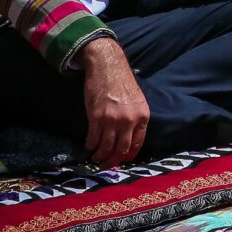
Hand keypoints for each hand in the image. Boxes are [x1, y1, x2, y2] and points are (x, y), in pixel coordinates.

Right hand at [79, 38, 149, 167]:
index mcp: (143, 116)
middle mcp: (129, 120)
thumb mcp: (137, 100)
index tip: (121, 161)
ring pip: (106, 146)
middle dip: (113, 160)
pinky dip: (90, 145)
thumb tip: (128, 137)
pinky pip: (93, 138)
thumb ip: (135, 118)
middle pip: (121, 149)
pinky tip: (89, 146)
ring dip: (100, 155)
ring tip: (96, 157)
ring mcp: (113, 119)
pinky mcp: (96, 116)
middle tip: (106, 164)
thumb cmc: (122, 82)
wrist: (108, 66)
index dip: (128, 155)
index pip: (137, 144)